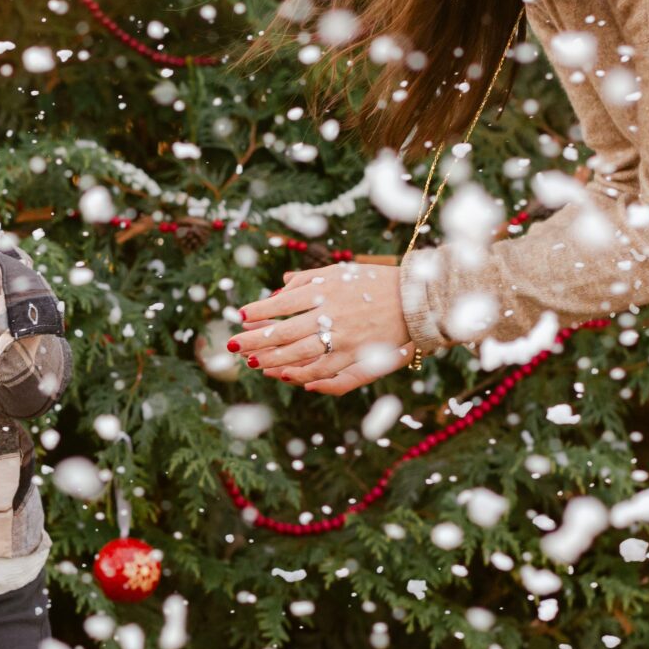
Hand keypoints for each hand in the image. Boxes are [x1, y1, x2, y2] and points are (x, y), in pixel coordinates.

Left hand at [231, 260, 411, 395]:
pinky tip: (287, 376)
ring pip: (298, 356)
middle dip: (254, 341)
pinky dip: (304, 376)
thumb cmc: (374, 283)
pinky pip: (324, 373)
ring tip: (252, 363)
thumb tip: (276, 291)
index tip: (242, 316)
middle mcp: (331, 315)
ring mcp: (343, 340)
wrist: (415, 300)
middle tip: (233, 346)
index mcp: (324, 291)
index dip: (259, 312)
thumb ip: (306, 280)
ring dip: (271, 361)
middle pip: (283, 333)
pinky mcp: (357, 358)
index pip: (281, 304)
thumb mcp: (339, 272)